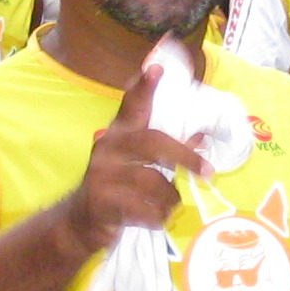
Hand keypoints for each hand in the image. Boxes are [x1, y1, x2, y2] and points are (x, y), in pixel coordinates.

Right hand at [59, 65, 212, 257]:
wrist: (81, 222)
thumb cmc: (119, 188)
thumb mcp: (141, 165)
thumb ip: (168, 149)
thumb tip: (202, 135)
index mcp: (120, 134)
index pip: (132, 104)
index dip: (144, 87)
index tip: (157, 68)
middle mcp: (108, 147)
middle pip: (152, 141)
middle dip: (184, 157)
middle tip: (208, 172)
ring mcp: (101, 173)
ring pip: (153, 181)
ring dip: (170, 198)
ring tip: (169, 206)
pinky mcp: (101, 201)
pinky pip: (144, 210)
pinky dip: (157, 218)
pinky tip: (154, 219)